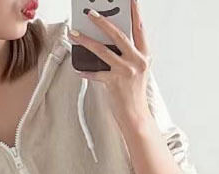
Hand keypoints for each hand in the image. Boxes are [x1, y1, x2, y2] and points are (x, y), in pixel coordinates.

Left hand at [71, 0, 152, 128]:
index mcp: (143, 56)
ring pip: (102, 51)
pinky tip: (78, 68)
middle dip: (102, 22)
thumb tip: (109, 43)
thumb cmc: (134, 95)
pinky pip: (95, 73)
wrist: (136, 117)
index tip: (130, 0)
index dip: (135, 12)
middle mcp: (136, 62)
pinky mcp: (114, 83)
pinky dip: (85, 70)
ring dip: (86, 41)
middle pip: (118, 35)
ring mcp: (125, 72)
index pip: (139, 29)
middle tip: (90, 13)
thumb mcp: (137, 71)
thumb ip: (128, 56)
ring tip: (74, 33)